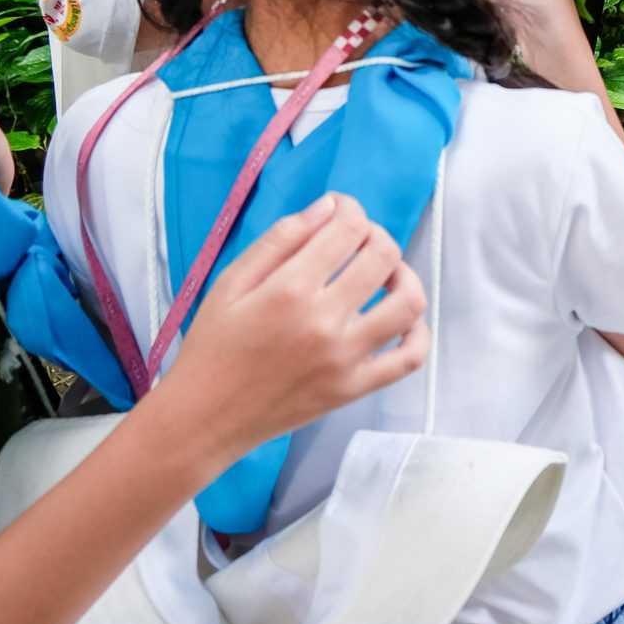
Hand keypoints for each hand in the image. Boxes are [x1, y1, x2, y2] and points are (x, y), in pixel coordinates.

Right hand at [153, 194, 428, 459]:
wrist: (205, 417)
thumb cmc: (212, 346)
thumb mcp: (231, 282)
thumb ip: (281, 239)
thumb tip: (329, 206)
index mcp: (290, 290)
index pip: (349, 229)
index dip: (350, 209)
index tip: (340, 211)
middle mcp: (324, 322)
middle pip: (383, 257)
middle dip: (376, 235)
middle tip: (358, 241)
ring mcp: (345, 359)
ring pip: (408, 303)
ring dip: (404, 276)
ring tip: (384, 275)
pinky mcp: (354, 388)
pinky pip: (409, 358)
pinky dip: (418, 332)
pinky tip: (401, 318)